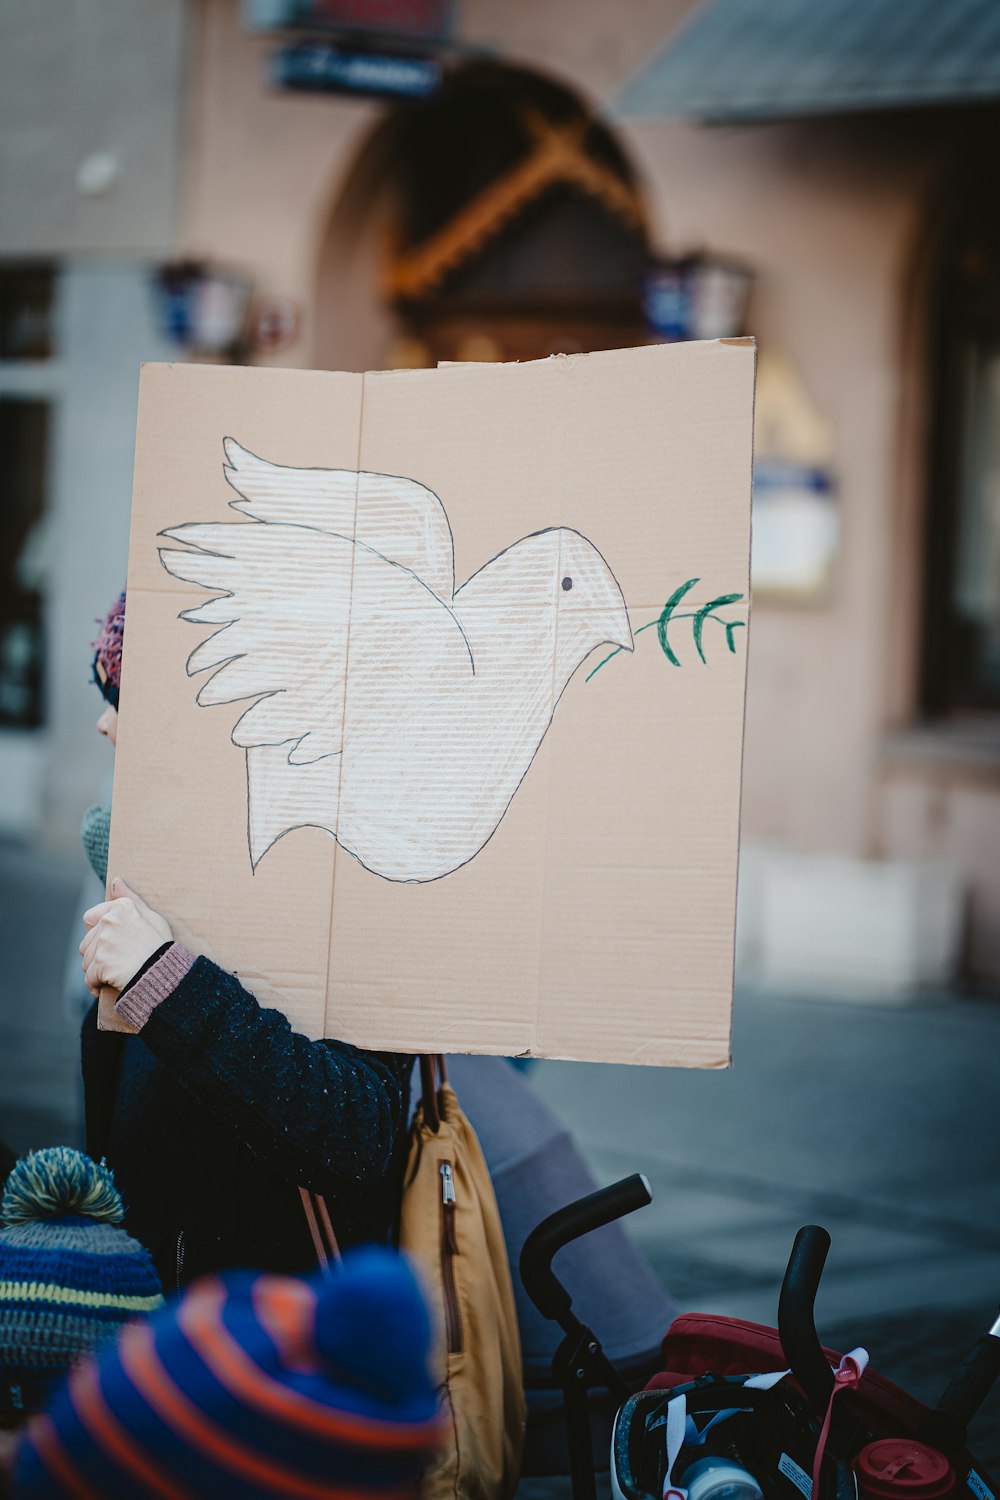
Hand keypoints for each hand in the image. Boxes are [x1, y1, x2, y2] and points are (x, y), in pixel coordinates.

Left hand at [80, 878, 172, 995]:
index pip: (90, 919)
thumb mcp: (151, 917)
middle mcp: (110, 920)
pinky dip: (96, 985)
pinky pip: (89, 978)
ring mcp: (104, 941)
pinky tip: (106, 987)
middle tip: (117, 963)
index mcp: (121, 907)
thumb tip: (115, 881)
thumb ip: (130, 898)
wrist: (164, 972)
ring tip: (115, 974)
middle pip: (87, 943)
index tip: (112, 944)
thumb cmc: (160, 946)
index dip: (98, 934)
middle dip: (98, 955)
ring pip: (86, 961)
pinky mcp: (101, 962)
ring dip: (97, 971)